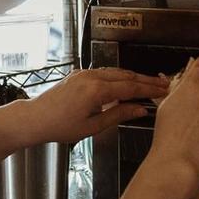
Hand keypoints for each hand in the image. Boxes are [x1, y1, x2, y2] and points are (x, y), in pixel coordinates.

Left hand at [26, 68, 172, 145]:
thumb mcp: (93, 126)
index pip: (130, 87)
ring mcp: (84, 73)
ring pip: (116, 72)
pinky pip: (104, 72)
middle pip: (126, 76)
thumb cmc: (59, 126)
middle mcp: (91, 77)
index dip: (149, 89)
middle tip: (162, 84)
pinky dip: (119, 76)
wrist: (35, 118)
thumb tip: (139, 110)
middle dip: (146, 80)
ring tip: (148, 83)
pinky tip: (125, 82)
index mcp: (96, 90)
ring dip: (133, 77)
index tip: (163, 91)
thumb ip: (119, 115)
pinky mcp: (79, 75)